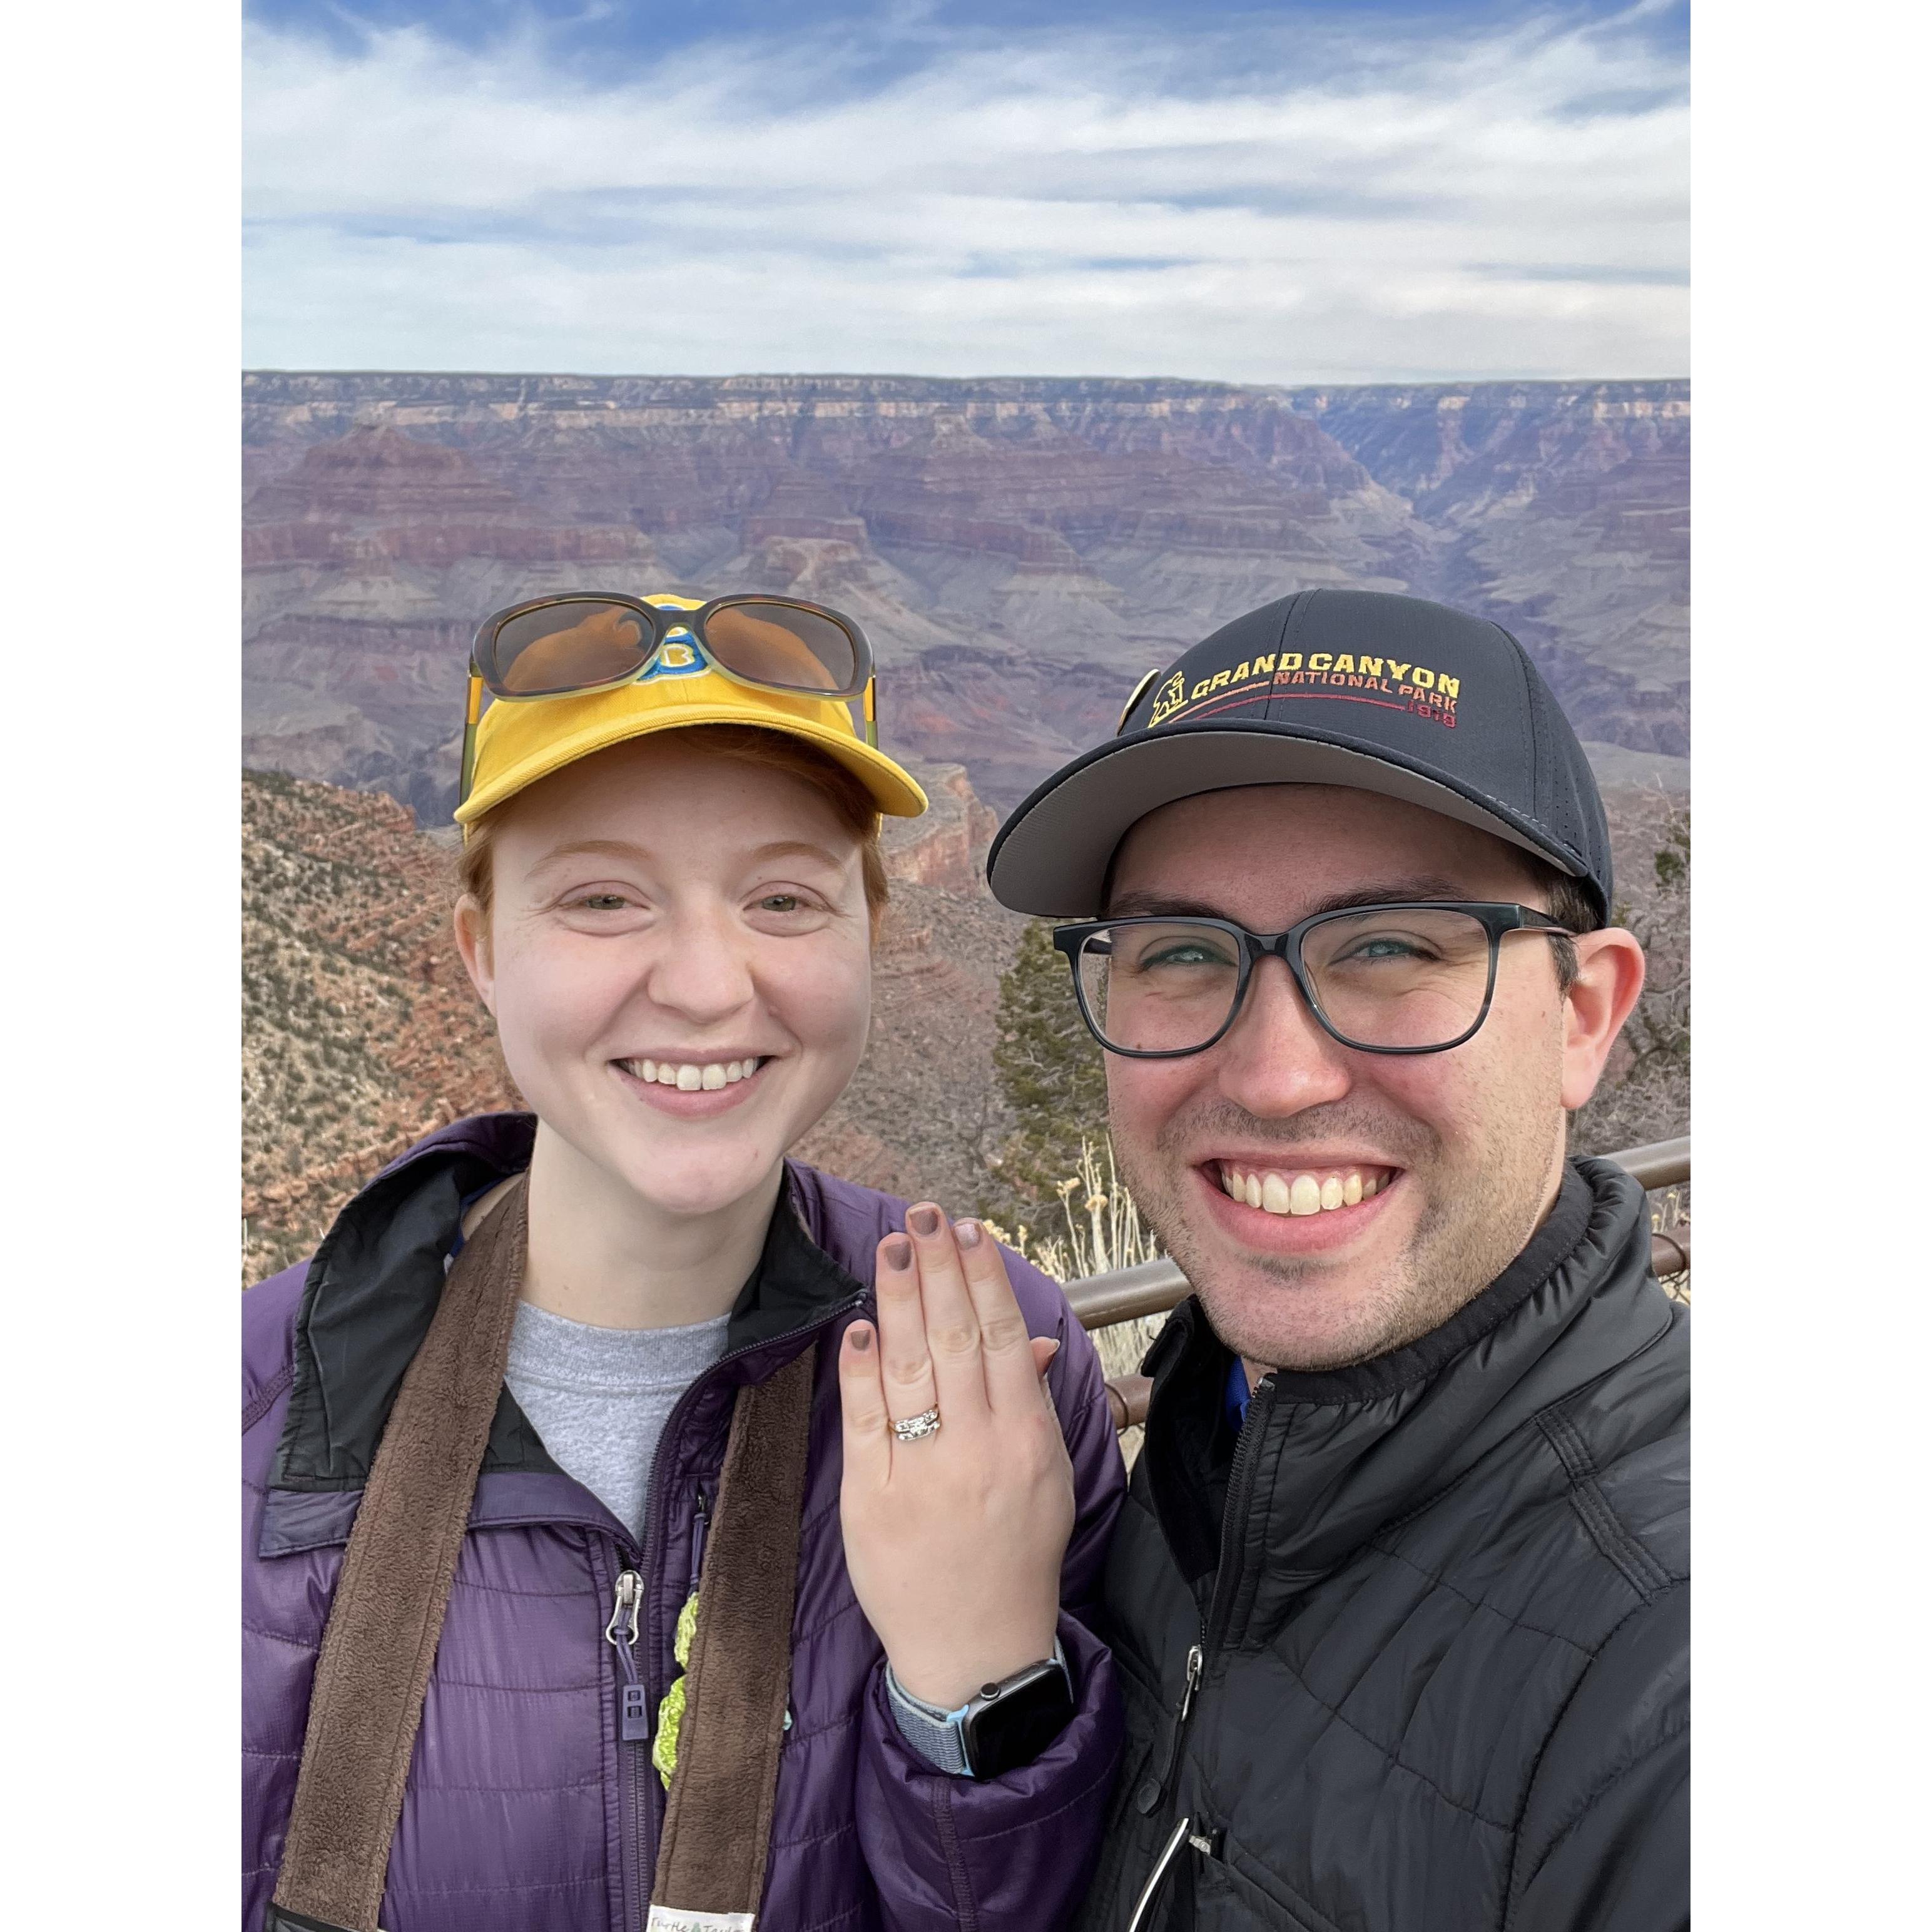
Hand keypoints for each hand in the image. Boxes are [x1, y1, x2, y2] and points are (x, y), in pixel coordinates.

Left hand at [837, 1204, 1075, 1710]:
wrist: (976, 1651)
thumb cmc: (1017, 1557)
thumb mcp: (1049, 1480)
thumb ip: (1036, 1405)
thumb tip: (1032, 1340)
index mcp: (1025, 1442)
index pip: (1005, 1340)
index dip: (987, 1279)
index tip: (971, 1231)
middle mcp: (976, 1451)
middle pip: (957, 1340)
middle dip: (939, 1269)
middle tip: (926, 1214)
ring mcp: (921, 1475)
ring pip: (911, 1369)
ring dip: (899, 1300)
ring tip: (892, 1246)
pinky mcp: (870, 1501)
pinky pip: (865, 1422)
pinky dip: (860, 1370)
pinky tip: (858, 1326)